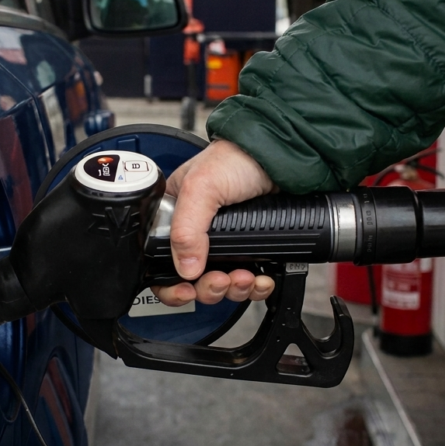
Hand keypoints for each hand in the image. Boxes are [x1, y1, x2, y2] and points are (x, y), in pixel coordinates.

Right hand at [151, 140, 277, 305]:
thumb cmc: (238, 156)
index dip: (170, 283)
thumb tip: (185, 268)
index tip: (185, 290)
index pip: (160, 261)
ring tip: (244, 276)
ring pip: (222, 284)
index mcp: (175, 216)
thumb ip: (186, 228)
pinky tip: (261, 278)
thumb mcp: (202, 187)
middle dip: (208, 288)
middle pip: (193, 280)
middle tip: (221, 280)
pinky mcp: (252, 247)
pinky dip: (256, 286)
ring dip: (233, 288)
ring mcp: (226, 242)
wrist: (283, 155)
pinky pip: (249, 281)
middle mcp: (198, 232)